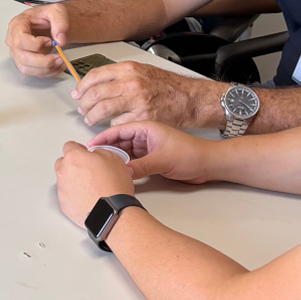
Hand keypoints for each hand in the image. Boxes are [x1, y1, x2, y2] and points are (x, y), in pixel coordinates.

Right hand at [5, 4, 72, 76]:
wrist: (48, 23)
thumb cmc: (47, 16)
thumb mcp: (56, 10)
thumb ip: (60, 22)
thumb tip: (60, 40)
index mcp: (17, 25)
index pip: (20, 40)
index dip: (35, 44)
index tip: (49, 41)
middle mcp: (14, 40)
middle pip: (23, 57)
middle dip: (43, 61)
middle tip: (58, 57)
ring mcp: (18, 53)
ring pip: (27, 69)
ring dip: (46, 69)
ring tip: (60, 62)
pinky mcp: (25, 62)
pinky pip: (33, 73)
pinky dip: (47, 72)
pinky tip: (57, 66)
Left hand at [53, 141, 133, 227]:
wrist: (111, 211)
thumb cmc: (113, 187)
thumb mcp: (114, 158)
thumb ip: (99, 152)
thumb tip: (95, 154)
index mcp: (74, 157)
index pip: (69, 146)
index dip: (79, 149)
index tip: (84, 153)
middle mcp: (64, 171)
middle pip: (63, 163)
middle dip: (73, 164)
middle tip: (88, 170)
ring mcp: (62, 189)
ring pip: (64, 179)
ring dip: (74, 180)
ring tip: (91, 186)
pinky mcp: (64, 204)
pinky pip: (66, 195)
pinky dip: (74, 195)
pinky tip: (87, 197)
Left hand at [73, 60, 220, 126]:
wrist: (190, 98)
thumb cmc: (168, 86)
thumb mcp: (142, 71)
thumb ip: (120, 75)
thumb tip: (97, 82)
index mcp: (129, 69)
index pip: (95, 76)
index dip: (82, 86)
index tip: (77, 94)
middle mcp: (131, 83)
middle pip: (95, 94)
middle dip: (84, 104)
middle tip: (82, 109)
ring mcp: (137, 101)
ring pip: (102, 110)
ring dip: (92, 117)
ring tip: (90, 119)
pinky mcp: (143, 118)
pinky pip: (118, 124)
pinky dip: (112, 126)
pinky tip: (111, 126)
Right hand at [88, 122, 218, 183]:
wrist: (208, 164)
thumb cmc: (191, 154)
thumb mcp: (162, 160)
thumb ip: (140, 166)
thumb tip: (121, 172)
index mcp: (147, 127)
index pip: (119, 130)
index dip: (104, 137)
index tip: (91, 145)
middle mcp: (146, 136)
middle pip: (120, 141)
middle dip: (107, 148)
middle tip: (94, 157)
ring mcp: (148, 147)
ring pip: (126, 152)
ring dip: (116, 158)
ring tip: (103, 165)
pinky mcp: (152, 158)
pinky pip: (133, 160)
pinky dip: (125, 165)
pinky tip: (118, 170)